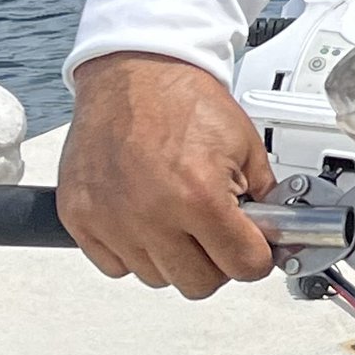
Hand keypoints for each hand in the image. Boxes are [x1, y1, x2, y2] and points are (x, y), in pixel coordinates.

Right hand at [58, 55, 277, 296]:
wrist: (134, 70)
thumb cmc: (183, 99)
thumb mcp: (245, 144)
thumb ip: (264, 197)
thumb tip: (275, 234)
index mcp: (199, 196)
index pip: (244, 267)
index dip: (255, 257)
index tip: (252, 248)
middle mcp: (151, 214)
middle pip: (199, 284)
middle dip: (215, 261)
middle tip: (214, 232)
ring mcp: (111, 220)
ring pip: (156, 278)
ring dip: (172, 256)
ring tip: (175, 214)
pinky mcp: (79, 218)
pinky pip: (114, 266)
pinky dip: (132, 250)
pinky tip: (144, 216)